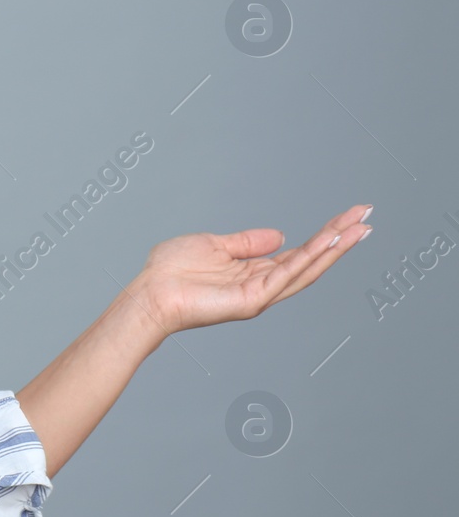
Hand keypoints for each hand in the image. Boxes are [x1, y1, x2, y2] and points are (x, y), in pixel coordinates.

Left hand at [137, 203, 372, 334]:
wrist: (149, 293)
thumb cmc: (170, 272)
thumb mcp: (213, 244)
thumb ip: (247, 242)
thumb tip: (280, 235)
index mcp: (252, 272)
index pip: (298, 253)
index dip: (324, 235)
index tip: (349, 216)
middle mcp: (261, 285)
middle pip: (310, 260)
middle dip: (340, 238)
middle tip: (367, 216)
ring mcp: (259, 295)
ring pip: (306, 268)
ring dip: (334, 247)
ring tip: (359, 227)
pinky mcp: (252, 300)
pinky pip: (287, 275)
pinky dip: (309, 258)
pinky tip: (329, 241)